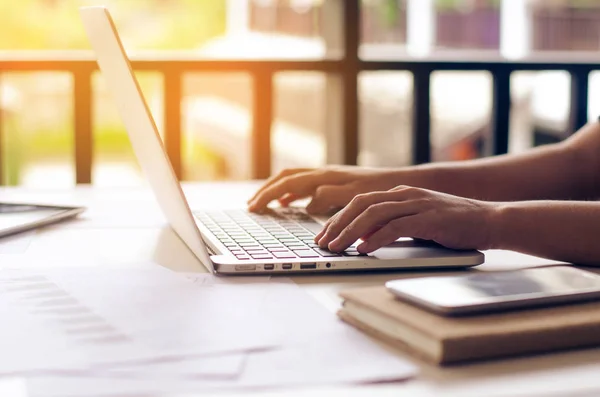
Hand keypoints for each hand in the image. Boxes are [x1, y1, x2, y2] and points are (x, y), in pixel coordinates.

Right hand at [248, 166, 402, 214]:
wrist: (400, 182)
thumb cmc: (380, 191)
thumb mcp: (354, 196)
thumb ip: (328, 198)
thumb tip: (305, 204)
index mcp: (325, 176)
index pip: (287, 183)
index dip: (268, 195)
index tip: (254, 208)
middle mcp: (323, 173)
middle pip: (285, 177)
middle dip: (266, 191)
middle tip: (251, 205)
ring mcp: (328, 176)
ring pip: (293, 179)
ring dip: (276, 190)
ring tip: (263, 203)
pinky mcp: (334, 181)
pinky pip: (304, 185)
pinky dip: (290, 193)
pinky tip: (289, 203)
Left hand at [315, 186, 498, 252]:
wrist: (491, 220)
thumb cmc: (454, 225)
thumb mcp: (418, 222)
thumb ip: (392, 226)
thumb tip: (364, 237)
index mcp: (400, 193)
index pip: (361, 202)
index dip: (339, 218)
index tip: (324, 234)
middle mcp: (405, 194)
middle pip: (361, 204)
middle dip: (337, 223)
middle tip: (322, 242)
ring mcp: (417, 204)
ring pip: (373, 214)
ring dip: (350, 231)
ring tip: (336, 247)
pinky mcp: (429, 219)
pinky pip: (395, 227)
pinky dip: (376, 238)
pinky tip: (363, 249)